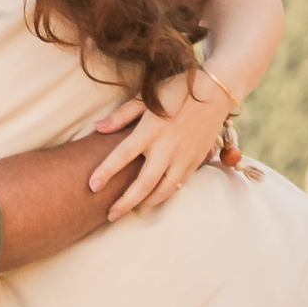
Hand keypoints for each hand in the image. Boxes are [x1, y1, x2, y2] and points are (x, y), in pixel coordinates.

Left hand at [89, 70, 231, 218]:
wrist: (215, 92)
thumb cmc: (176, 90)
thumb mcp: (146, 97)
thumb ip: (121, 115)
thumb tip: (97, 127)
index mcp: (149, 131)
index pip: (122, 156)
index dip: (105, 172)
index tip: (92, 186)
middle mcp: (166, 148)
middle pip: (143, 184)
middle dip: (125, 203)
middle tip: (110, 216)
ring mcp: (183, 157)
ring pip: (163, 190)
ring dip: (147, 203)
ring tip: (133, 210)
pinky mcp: (196, 161)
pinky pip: (179, 185)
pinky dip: (166, 194)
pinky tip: (156, 197)